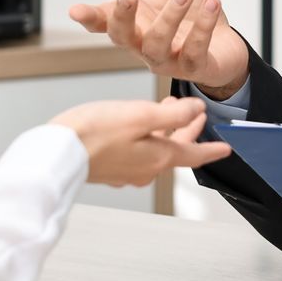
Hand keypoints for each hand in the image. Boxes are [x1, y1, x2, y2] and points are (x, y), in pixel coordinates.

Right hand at [50, 96, 231, 185]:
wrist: (55, 153)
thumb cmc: (93, 133)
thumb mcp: (139, 115)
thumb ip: (172, 114)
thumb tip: (195, 111)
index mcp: (157, 157)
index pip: (193, 154)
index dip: (212, 149)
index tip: (226, 149)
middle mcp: (144, 169)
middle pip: (174, 149)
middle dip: (186, 129)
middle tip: (195, 115)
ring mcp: (126, 172)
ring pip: (155, 149)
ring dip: (164, 129)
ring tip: (166, 109)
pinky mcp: (109, 169)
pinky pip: (136, 152)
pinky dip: (144, 136)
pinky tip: (136, 125)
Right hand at [68, 0, 249, 98]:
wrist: (225, 38)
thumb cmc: (189, 11)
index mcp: (133, 23)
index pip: (104, 21)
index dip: (88, 18)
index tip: (74, 10)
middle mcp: (143, 45)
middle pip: (122, 37)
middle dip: (122, 16)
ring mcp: (167, 60)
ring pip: (156, 46)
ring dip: (168, 18)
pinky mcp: (194, 68)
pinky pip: (194, 52)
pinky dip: (202, 27)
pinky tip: (211, 4)